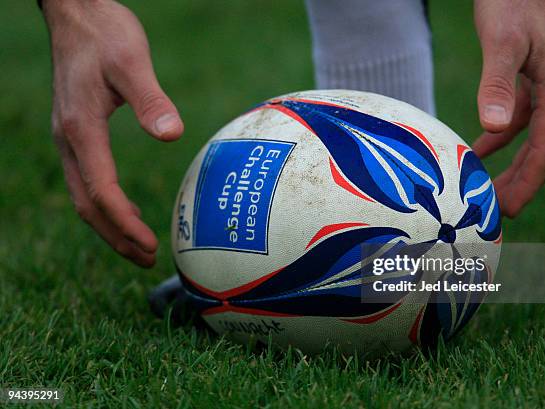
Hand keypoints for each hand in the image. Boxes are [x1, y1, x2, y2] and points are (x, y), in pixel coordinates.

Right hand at [43, 0, 183, 266]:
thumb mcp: (132, 62)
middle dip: (117, 236)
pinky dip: (107, 204)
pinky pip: (87, 181)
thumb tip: (172, 136)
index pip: (102, 190)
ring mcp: (69, 138)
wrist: (76, 13)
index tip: (151, 244)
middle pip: (88, 204)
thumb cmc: (105, 34)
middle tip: (148, 259)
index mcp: (82, 129)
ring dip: (110, 226)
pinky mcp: (76, 132)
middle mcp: (69, 140)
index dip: (125, 223)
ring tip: (139, 247)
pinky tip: (127, 208)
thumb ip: (151, 100)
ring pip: (84, 196)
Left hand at [471, 0, 544, 216]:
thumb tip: (493, 127)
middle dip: (522, 183)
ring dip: (513, 166)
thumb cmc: (513, 2)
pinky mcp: (533, 80)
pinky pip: (522, 121)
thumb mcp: (503, 42)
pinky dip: (502, 140)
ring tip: (489, 191)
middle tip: (494, 211)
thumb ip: (498, 84)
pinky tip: (480, 150)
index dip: (529, 183)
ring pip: (534, 139)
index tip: (509, 210)